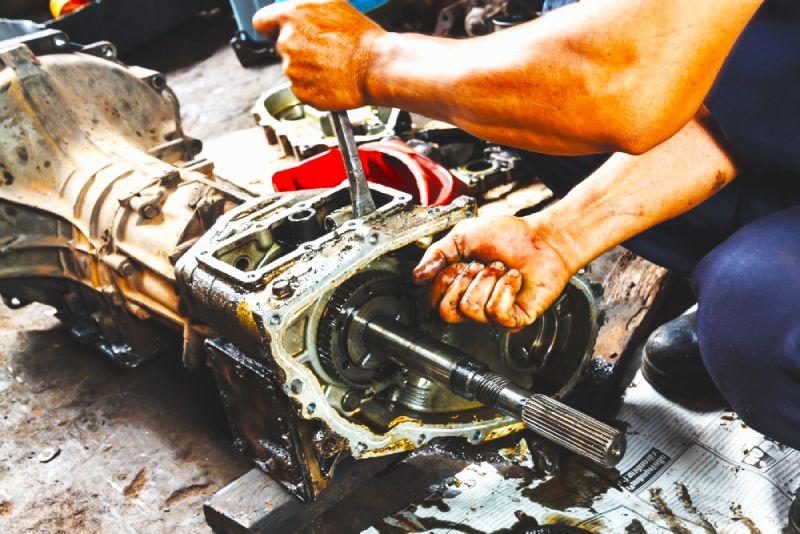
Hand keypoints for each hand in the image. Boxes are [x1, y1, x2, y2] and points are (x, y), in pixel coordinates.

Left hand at [253, 0, 384, 109]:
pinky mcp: (301, 92)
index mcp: (292, 16)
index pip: (261, 22)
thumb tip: (296, 10)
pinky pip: (302, 88)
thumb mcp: (333, 3)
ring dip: (307, 68)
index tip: (273, 32)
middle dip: (298, 49)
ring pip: (293, 69)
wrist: (375, 67)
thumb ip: (306, 6)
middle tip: (323, 50)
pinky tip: (331, 79)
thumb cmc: (361, 37)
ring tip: (332, 65)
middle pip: (281, 47)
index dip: (268, 28)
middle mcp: (287, 42)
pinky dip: (314, 86)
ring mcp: (292, 69)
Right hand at [412, 215, 576, 330]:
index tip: (459, 263)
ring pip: (472, 308)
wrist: (542, 238)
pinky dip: (505, 288)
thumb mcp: (461, 238)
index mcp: (459, 289)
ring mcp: (494, 315)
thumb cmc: (509, 237)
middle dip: (463, 281)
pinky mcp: (514, 319)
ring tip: (501, 268)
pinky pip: (496, 311)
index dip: (442, 281)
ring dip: (487, 280)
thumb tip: (417, 276)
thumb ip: (436, 254)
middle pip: (448, 312)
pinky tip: (513, 278)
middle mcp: (474, 305)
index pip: (434, 303)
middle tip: (480, 265)